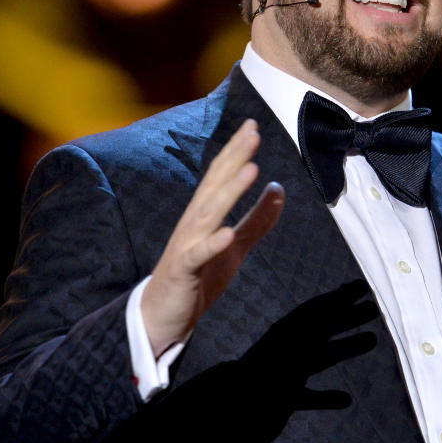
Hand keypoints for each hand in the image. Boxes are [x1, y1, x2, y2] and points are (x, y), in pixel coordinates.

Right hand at [141, 119, 284, 356]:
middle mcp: (193, 223)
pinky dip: (212, 244)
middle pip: (214, 185)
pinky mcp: (183, 270)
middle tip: (252, 132)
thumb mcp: (235, 247)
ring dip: (229, 192)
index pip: (221, 176)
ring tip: (251, 169)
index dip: (236, 151)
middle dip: (234, 158)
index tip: (252, 126)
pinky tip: (227, 234)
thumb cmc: (198, 278)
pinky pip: (198, 256)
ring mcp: (186, 245)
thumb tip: (279, 190)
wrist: (162, 316)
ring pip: (208, 213)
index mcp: (204, 215)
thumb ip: (257, 220)